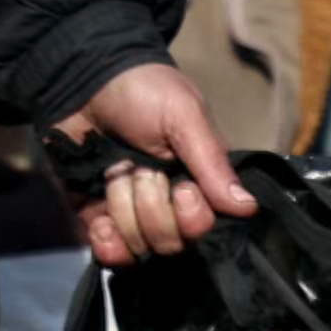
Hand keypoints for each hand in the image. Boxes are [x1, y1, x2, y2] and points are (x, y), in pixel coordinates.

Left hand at [56, 60, 255, 265]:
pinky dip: (106, 242)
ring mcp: (132, 212)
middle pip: (172, 243)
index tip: (181, 188)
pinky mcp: (97, 216)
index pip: (206, 227)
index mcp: (198, 180)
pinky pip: (108, 252)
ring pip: (139, 247)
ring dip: (124, 210)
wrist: (83, 78)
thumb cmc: (143, 89)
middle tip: (141, 171)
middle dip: (153, 209)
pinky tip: (101, 220)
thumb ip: (212, 162)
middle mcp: (169, 203)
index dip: (191, 217)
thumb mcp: (185, 115)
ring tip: (115, 176)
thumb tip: (247, 208)